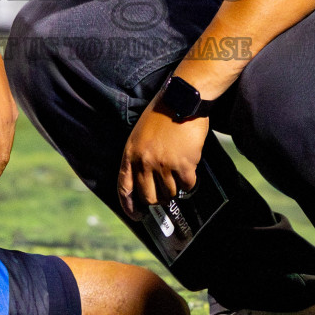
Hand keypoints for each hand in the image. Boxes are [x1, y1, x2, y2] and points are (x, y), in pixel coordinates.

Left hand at [117, 97, 208, 219]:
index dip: (129, 206)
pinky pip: (187, 186)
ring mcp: (163, 165)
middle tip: (166, 193)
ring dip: (176, 187)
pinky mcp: (182, 165)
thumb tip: (146, 182)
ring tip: (179, 173)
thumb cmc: (162, 114)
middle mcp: (144, 162)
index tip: (137, 216)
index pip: (124, 188)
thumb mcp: (140, 134)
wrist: (182, 99)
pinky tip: (190, 168)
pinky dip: (190, 181)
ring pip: (170, 193)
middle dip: (158, 199)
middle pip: (149, 197)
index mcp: (130, 154)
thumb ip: (139, 157)